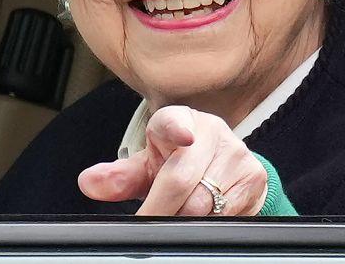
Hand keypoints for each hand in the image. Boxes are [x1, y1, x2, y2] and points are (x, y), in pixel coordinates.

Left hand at [77, 105, 267, 215]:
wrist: (223, 168)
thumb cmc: (177, 163)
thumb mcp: (148, 166)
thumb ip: (119, 176)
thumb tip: (89, 183)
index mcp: (179, 120)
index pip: (174, 122)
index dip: (176, 129)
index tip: (180, 137)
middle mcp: (211, 132)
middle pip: (182, 179)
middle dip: (159, 208)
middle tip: (144, 224)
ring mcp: (237, 155)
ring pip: (204, 202)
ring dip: (182, 220)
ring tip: (169, 223)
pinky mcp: (254, 180)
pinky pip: (226, 214)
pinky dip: (206, 225)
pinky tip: (195, 223)